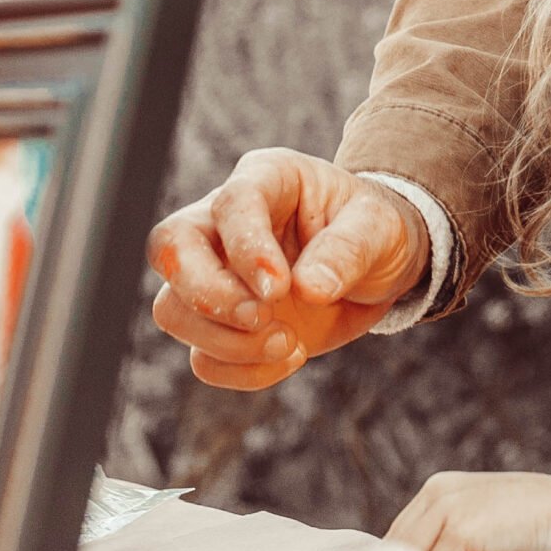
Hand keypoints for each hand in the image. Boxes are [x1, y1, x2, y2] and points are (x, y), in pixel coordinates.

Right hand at [147, 149, 429, 391]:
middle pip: (171, 249)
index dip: (246, 248)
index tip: (280, 289)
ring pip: (172, 309)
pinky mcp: (221, 325)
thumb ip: (348, 250)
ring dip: (227, 341)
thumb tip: (308, 289)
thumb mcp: (380, 228)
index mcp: (265, 179)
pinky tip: (290, 357)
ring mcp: (214, 275)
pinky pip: (202, 357)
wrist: (374, 270)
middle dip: (210, 295)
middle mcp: (223, 223)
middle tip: (265, 318)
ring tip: (291, 343)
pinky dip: (241, 371)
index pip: (231, 204)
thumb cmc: (372, 232)